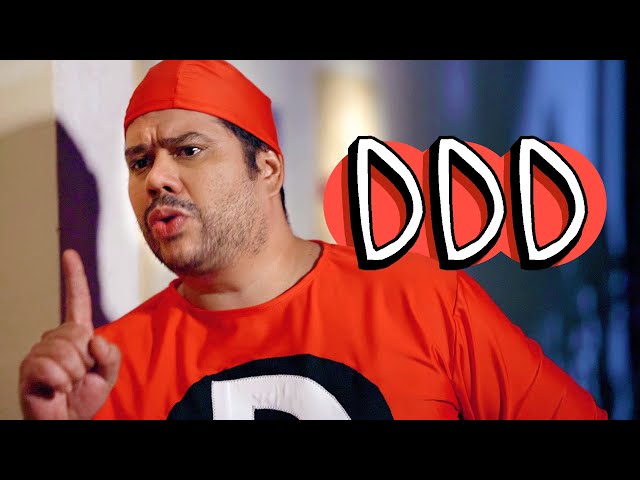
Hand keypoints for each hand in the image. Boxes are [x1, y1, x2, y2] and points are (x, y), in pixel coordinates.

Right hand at [18, 249, 120, 419]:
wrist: (68, 420)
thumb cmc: (85, 396)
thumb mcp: (108, 373)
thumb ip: (111, 354)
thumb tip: (94, 338)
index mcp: (76, 334)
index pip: (76, 300)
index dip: (74, 277)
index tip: (70, 254)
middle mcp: (55, 337)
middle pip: (77, 334)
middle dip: (86, 361)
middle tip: (80, 376)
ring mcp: (39, 352)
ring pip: (66, 352)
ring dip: (75, 374)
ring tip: (68, 384)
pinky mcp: (28, 368)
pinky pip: (50, 367)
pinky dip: (60, 382)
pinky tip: (56, 389)